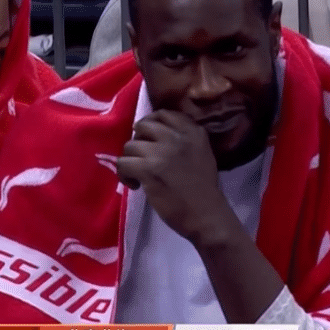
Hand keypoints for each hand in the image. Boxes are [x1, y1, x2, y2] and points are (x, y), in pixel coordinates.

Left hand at [116, 110, 238, 245]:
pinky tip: (135, 185)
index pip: (163, 113)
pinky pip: (123, 163)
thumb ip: (183, 139)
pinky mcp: (148, 169)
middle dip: (138, 141)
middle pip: (143, 125)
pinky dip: (124, 175)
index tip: (149, 140)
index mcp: (193, 131)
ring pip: (130, 145)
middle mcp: (177, 137)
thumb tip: (154, 134)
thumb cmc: (204, 189)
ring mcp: (161, 152)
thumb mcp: (202, 153)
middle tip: (142, 157)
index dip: (151, 125)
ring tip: (138, 175)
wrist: (206, 215)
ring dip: (130, 160)